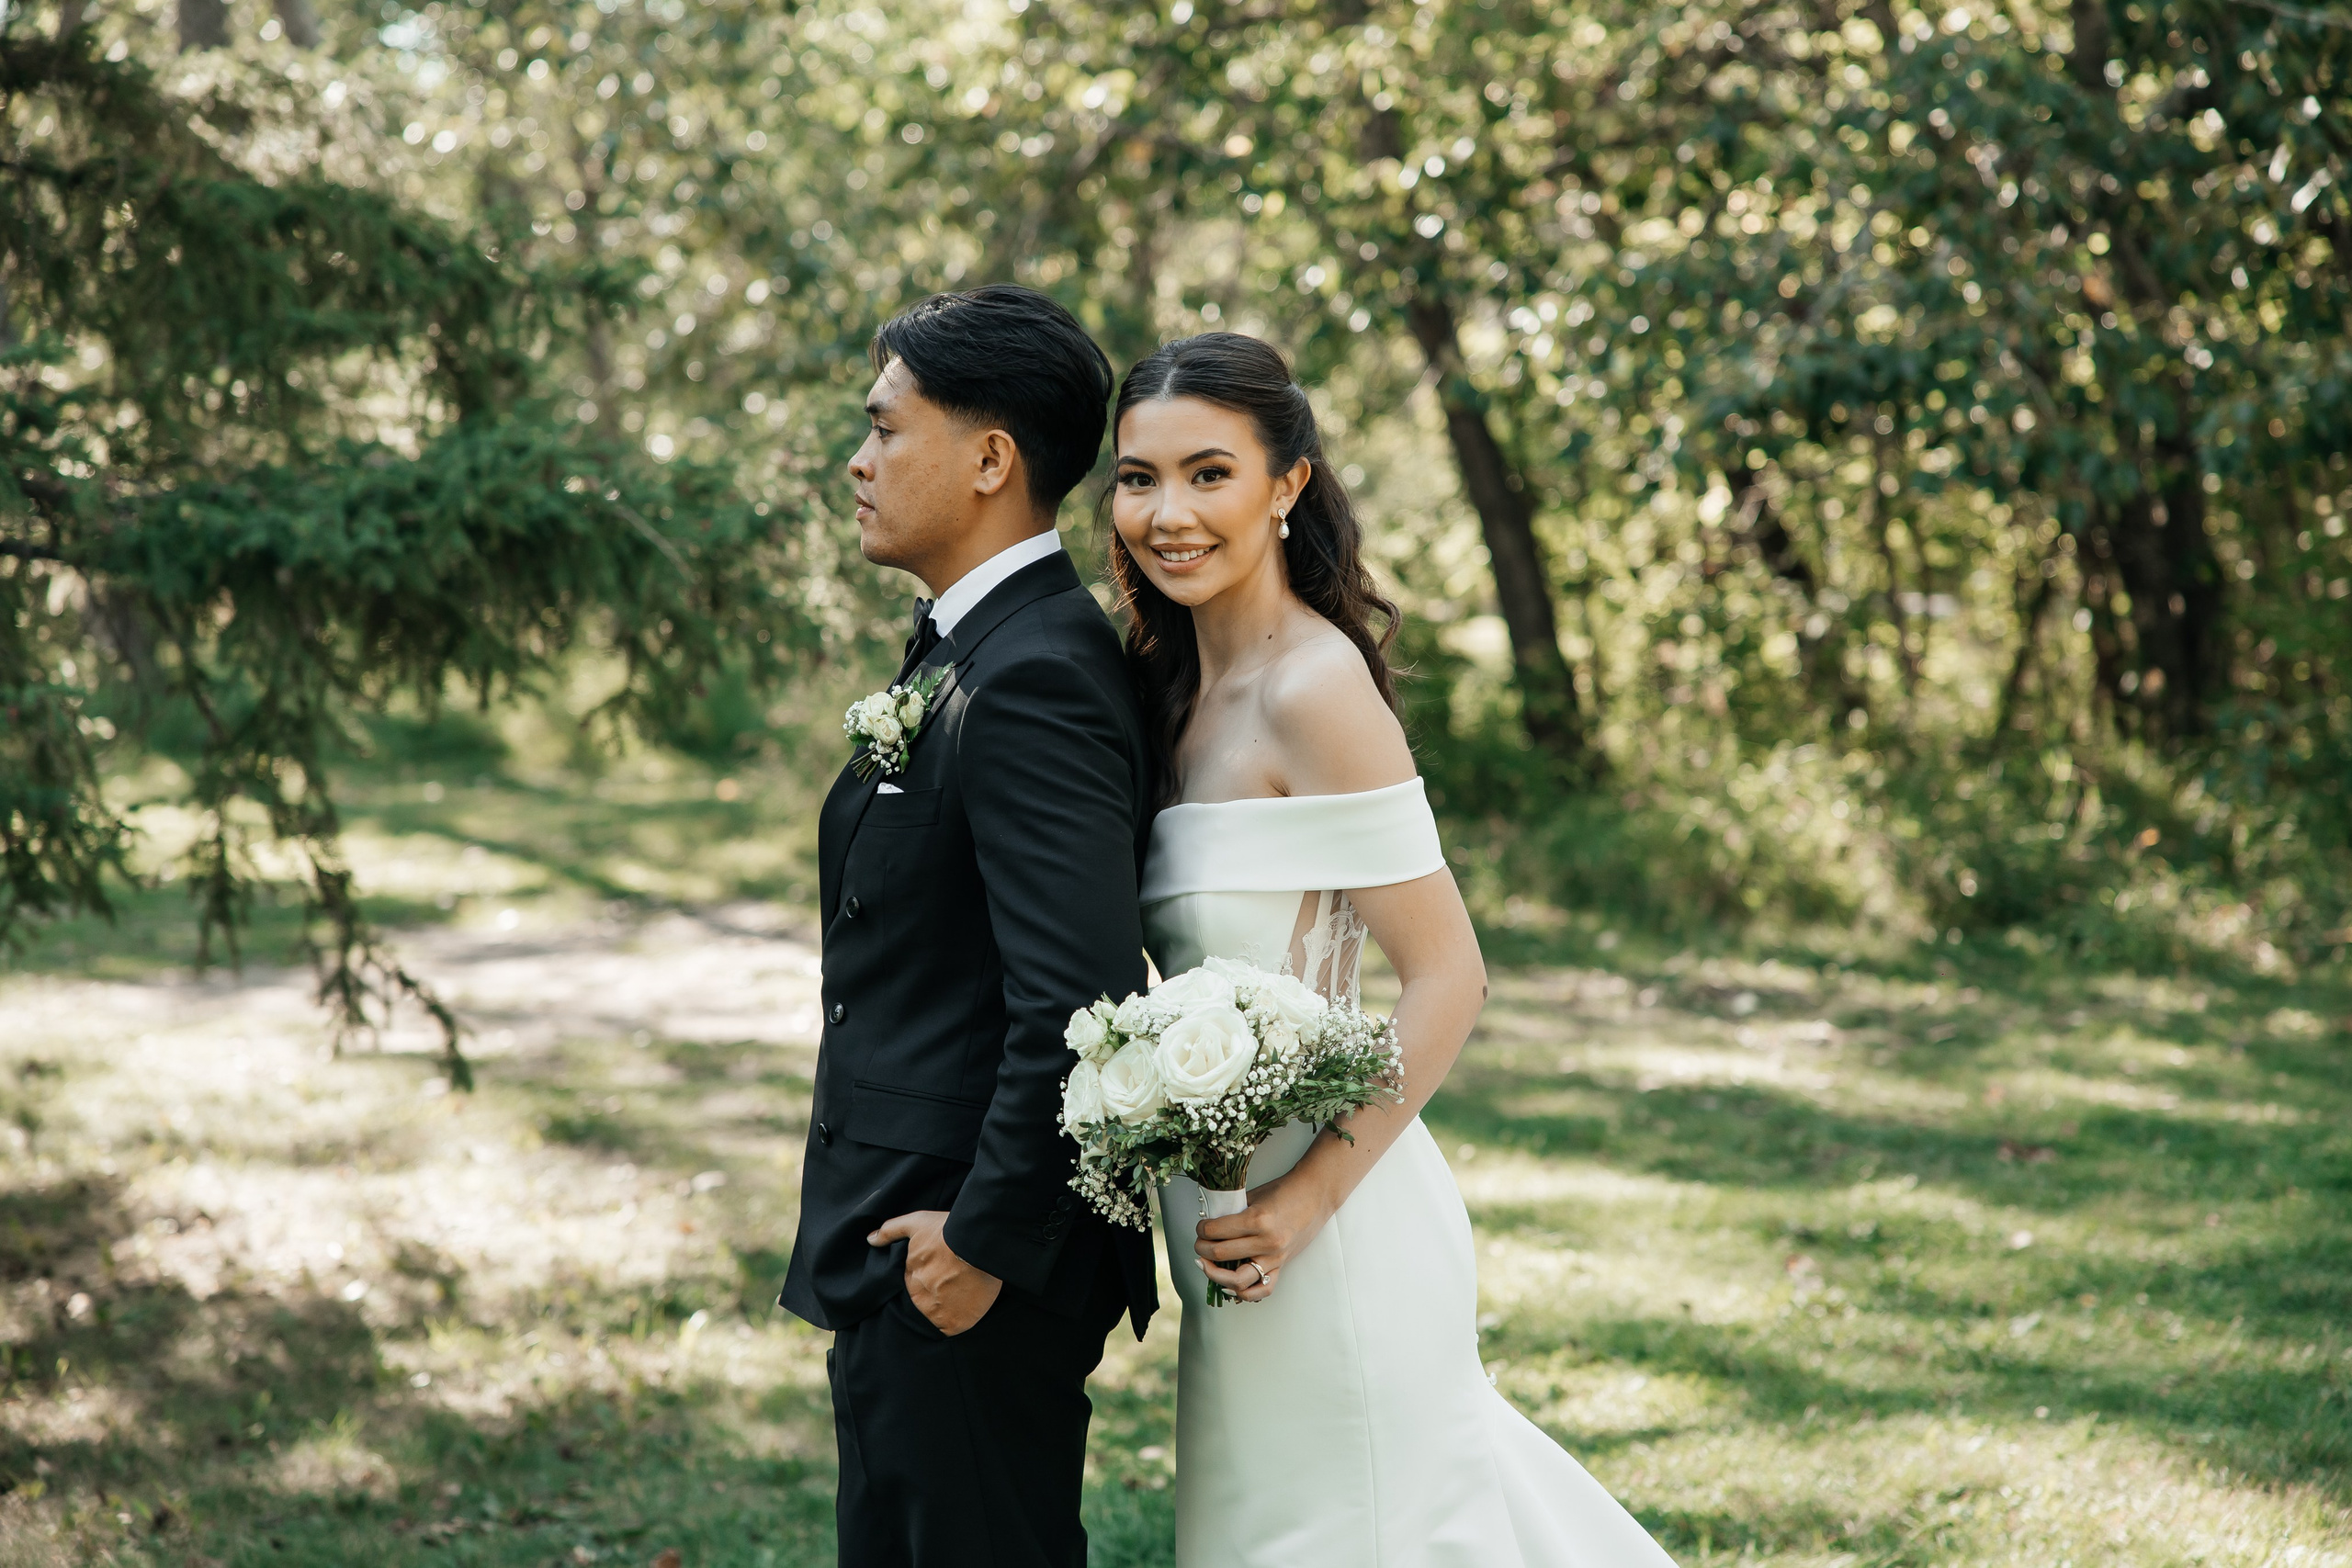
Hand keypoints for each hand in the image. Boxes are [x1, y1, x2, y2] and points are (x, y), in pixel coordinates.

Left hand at [868, 1210, 1001, 1334]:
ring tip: (960, 1296)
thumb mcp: (916, 1223)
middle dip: (933, 1297)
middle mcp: (918, 1300)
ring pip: (937, 1318)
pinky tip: (965, 1308)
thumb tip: (871, 1240)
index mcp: (908, 1280)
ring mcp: (936, 1315)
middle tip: (950, 1284)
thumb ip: (891, 1231)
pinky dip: (957, 1321)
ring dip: (945, 1310)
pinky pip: (952, 1329)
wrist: (975, 1243)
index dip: (923, 1282)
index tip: (936, 1275)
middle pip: (923, 1305)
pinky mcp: (955, 1325)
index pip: (911, 1288)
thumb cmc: (946, 1231)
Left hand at [1193, 1169, 1335, 1303]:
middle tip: (1199, 1243)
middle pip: (1221, 1254)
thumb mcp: (1254, 1196)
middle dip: (1202, 1248)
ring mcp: (1275, 1258)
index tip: (1201, 1226)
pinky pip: (1261, 1290)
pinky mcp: (1282, 1266)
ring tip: (1207, 1265)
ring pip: (1237, 1280)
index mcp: (1257, 1220)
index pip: (1216, 1231)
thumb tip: (1209, 1226)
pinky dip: (1243, 1292)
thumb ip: (1232, 1212)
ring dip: (1215, 1274)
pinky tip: (1229, 1284)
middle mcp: (1266, 1242)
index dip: (1201, 1229)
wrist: (1315, 1195)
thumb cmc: (1285, 1191)